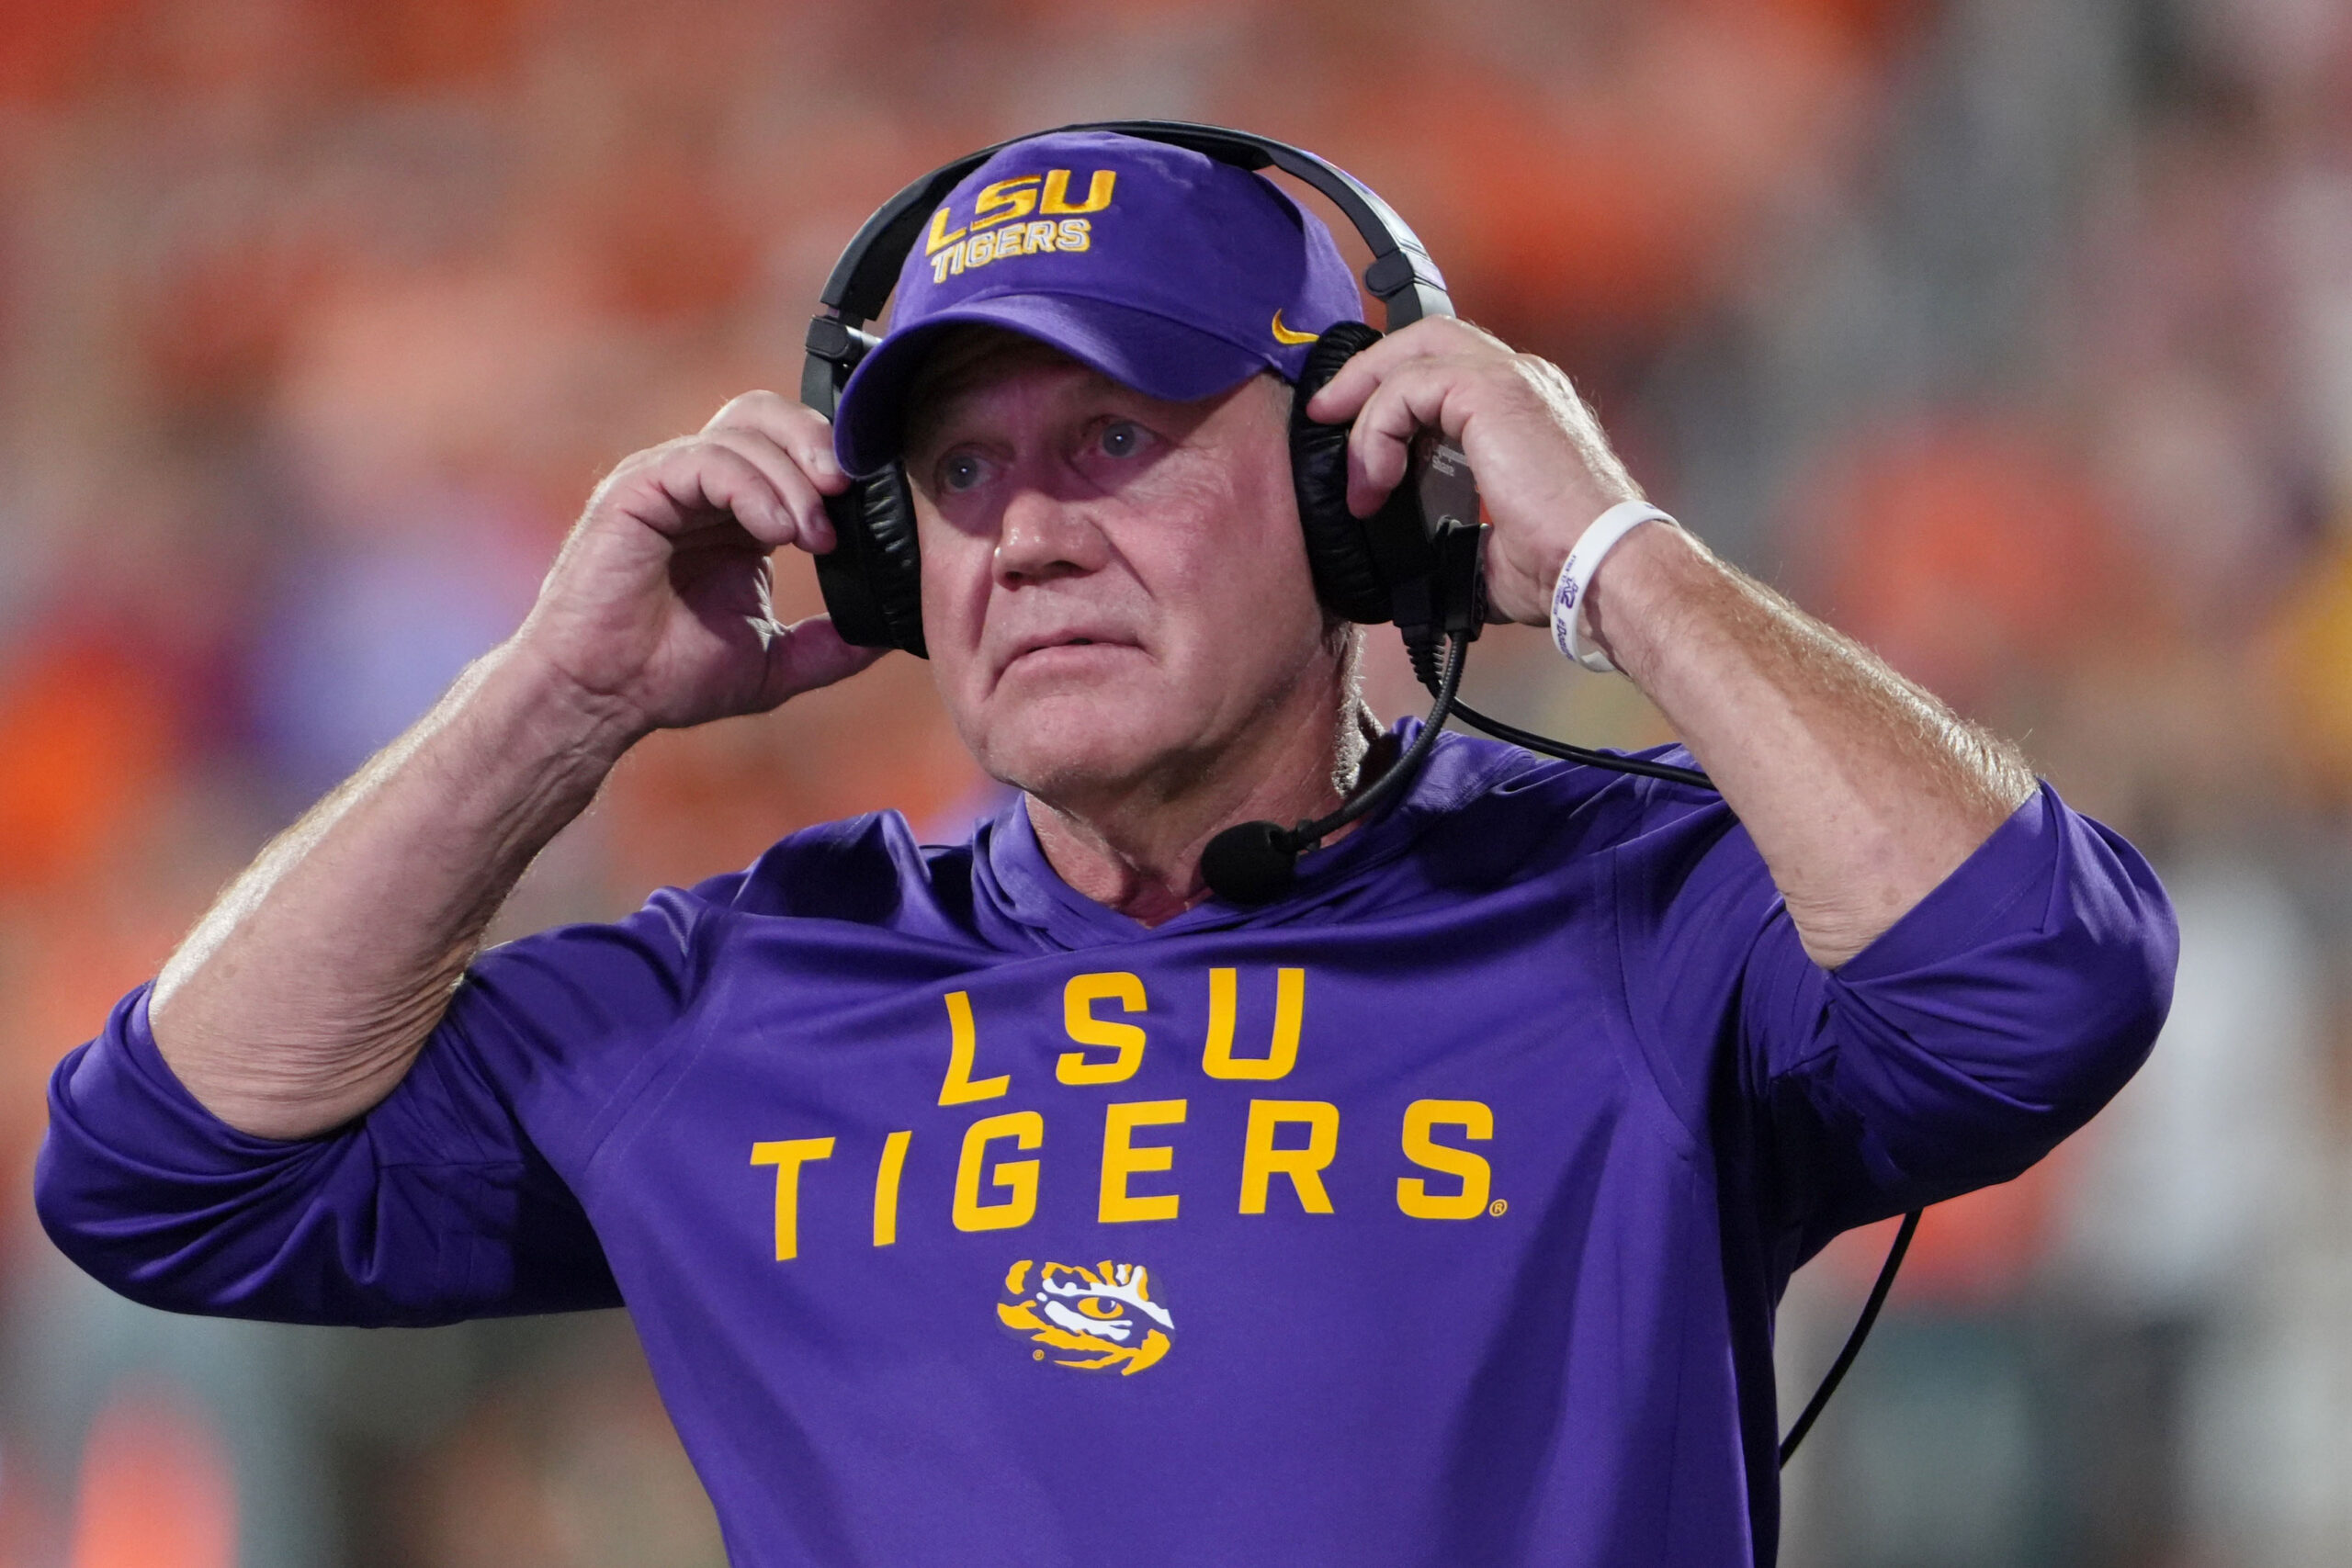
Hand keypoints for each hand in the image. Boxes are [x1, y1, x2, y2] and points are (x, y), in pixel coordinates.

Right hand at [509, 391, 884, 737]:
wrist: (600, 698)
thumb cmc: (668, 677)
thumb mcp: (775, 663)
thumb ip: (832, 647)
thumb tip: (892, 637)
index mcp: (738, 514)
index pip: (793, 450)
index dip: (838, 462)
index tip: (876, 503)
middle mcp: (703, 488)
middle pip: (769, 418)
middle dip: (820, 443)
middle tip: (851, 490)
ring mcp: (667, 482)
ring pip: (743, 431)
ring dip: (793, 478)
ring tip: (815, 536)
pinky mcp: (637, 490)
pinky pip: (704, 459)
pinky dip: (752, 486)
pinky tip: (778, 532)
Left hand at [1304, 317, 1645, 626]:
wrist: (1597, 569)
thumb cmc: (1559, 567)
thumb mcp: (1486, 547)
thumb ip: (1448, 533)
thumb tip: (1411, 561)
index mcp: (1521, 411)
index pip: (1445, 369)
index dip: (1391, 393)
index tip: (1356, 444)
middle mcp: (1521, 380)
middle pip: (1425, 338)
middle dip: (1366, 372)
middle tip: (1325, 415)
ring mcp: (1510, 378)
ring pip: (1412, 352)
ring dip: (1364, 404)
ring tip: (1351, 471)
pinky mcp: (1493, 391)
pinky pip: (1409, 386)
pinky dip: (1377, 429)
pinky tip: (1374, 479)